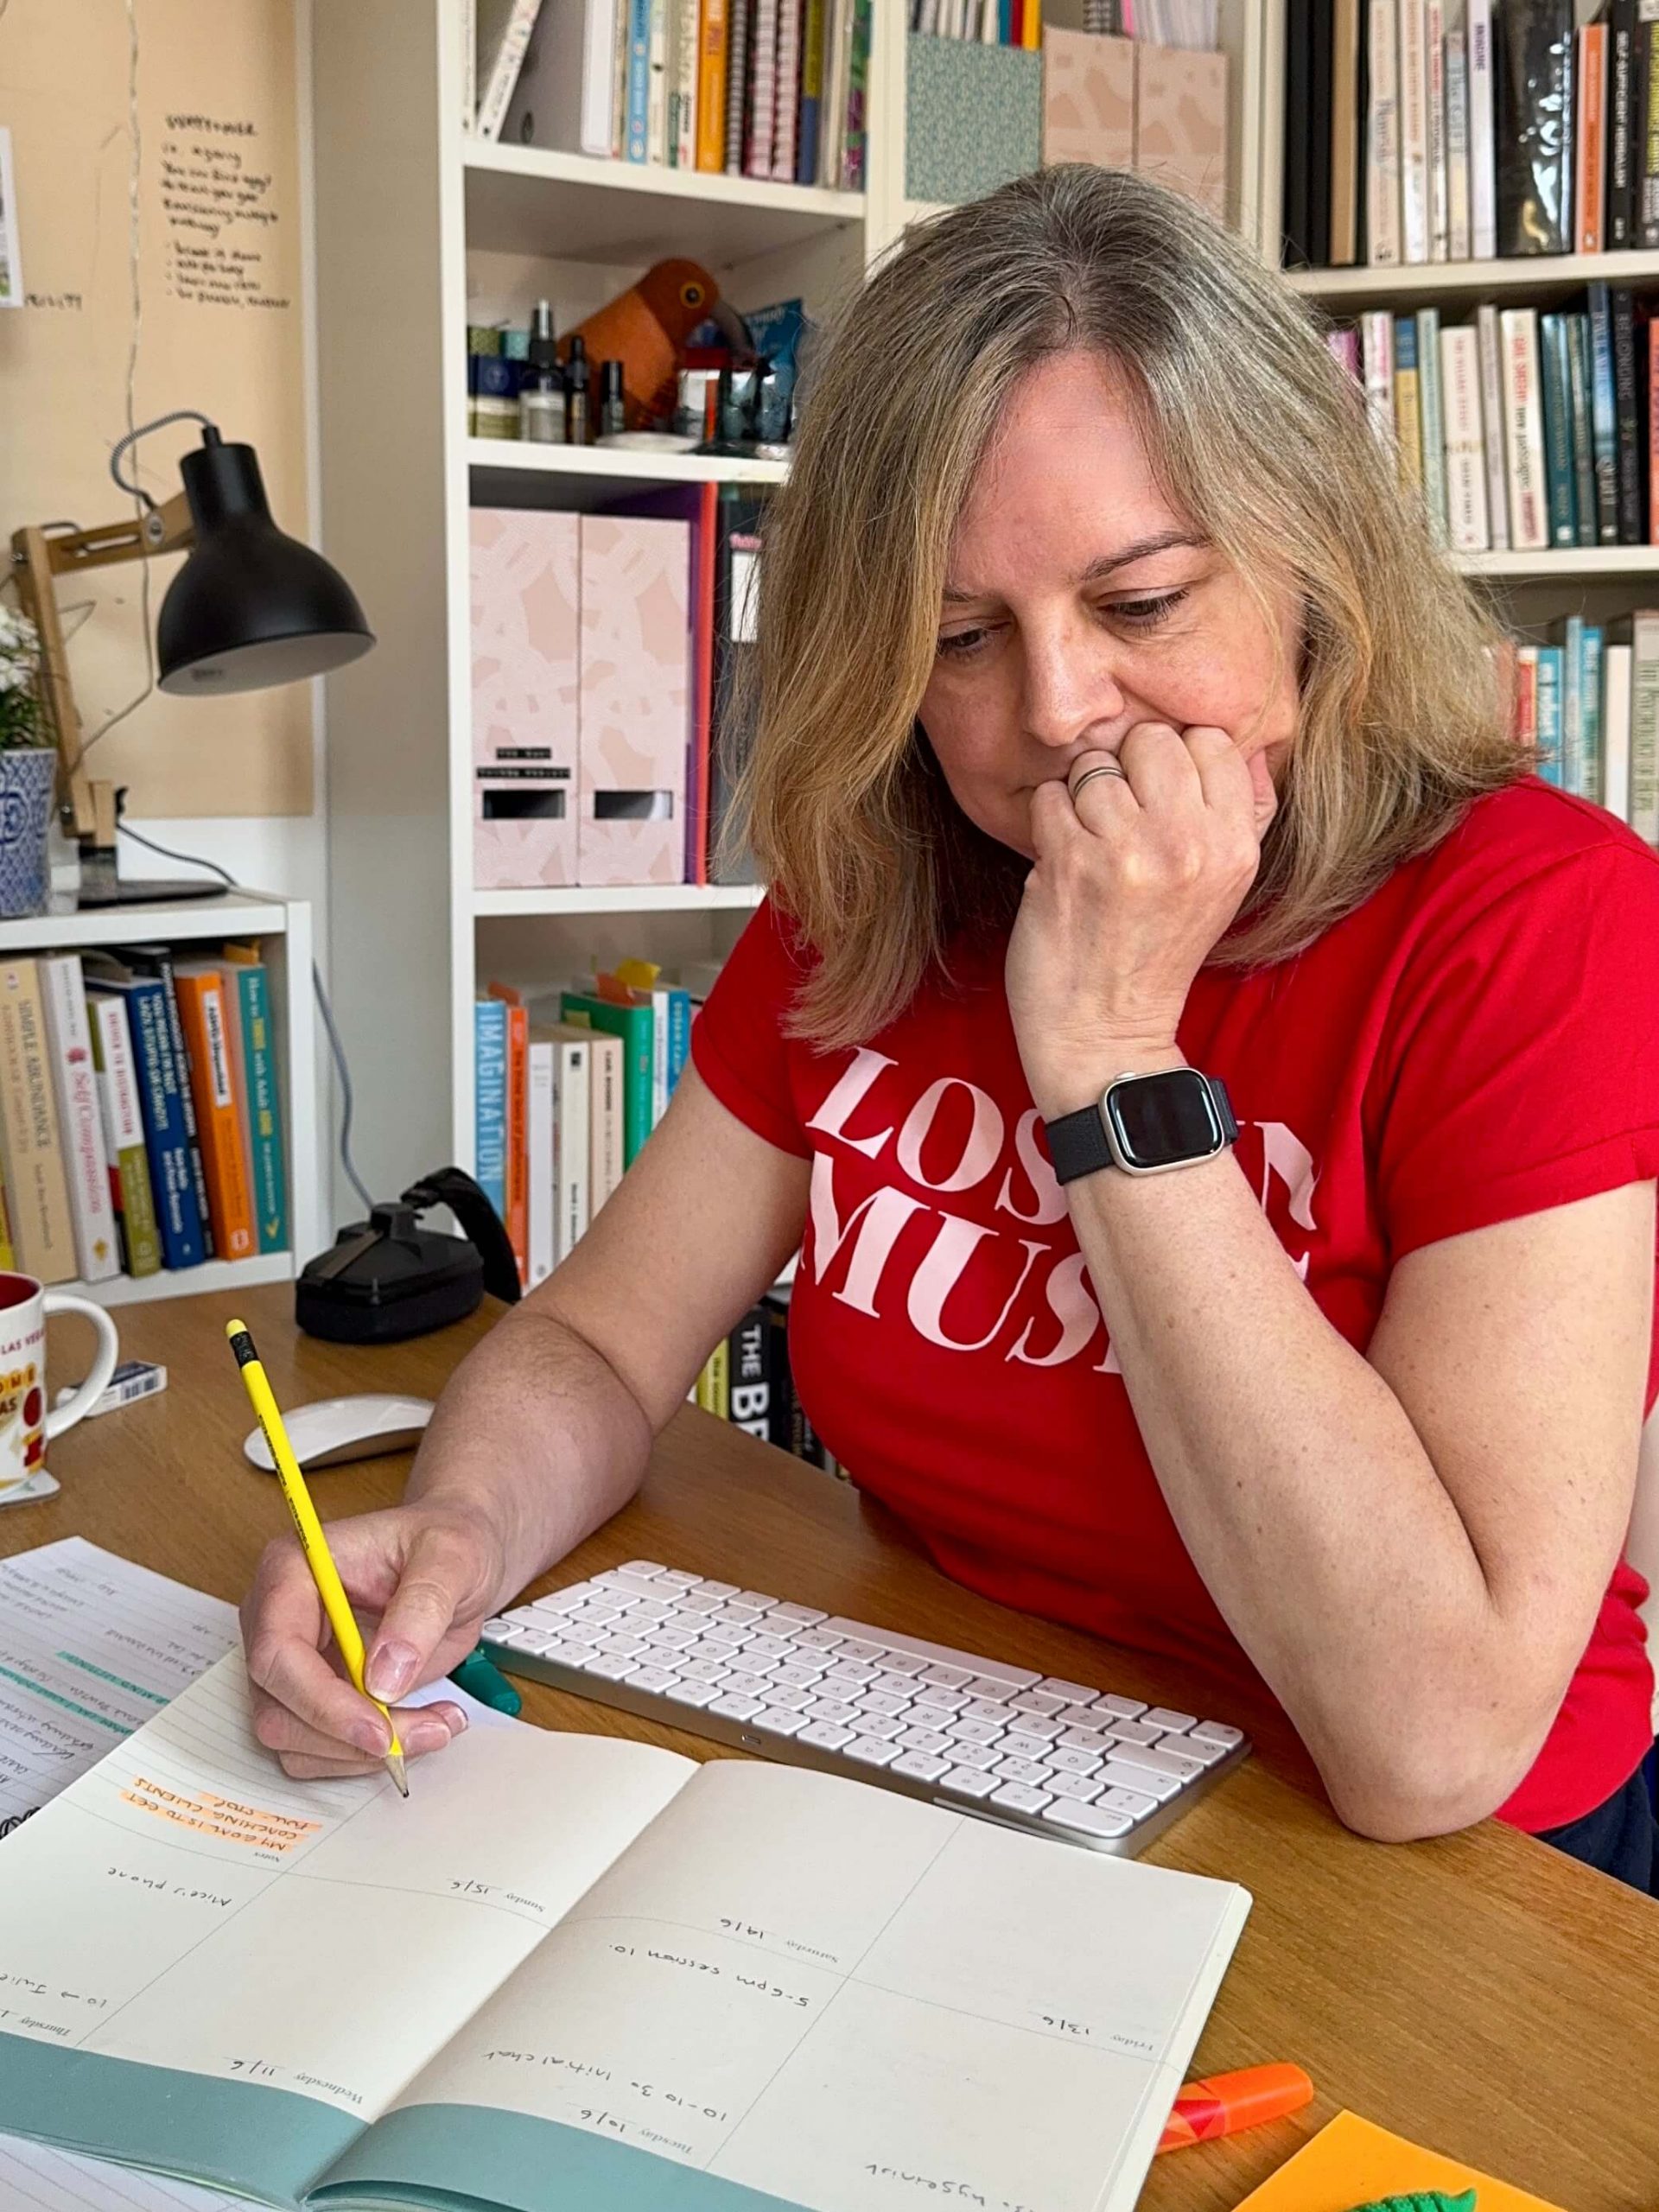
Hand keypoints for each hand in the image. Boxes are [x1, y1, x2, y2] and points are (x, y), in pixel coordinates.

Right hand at [240, 1499, 510, 1778]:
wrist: (459, 1558)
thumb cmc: (448, 1542)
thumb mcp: (452, 1558)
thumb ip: (421, 1610)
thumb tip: (383, 1680)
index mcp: (292, 1571)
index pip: (276, 1653)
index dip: (322, 1703)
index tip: (380, 1731)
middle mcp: (277, 1620)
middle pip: (279, 1709)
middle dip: (352, 1737)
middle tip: (429, 1731)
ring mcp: (292, 1663)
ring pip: (297, 1741)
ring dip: (364, 1754)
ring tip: (437, 1724)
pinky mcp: (313, 1695)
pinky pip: (321, 1749)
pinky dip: (367, 1755)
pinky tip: (422, 1724)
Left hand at [1006, 722, 1277, 1119]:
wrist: (1106, 1034)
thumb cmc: (1156, 956)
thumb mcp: (1222, 888)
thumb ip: (1233, 815)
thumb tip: (1233, 743)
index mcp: (1234, 845)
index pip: (1212, 741)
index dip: (1177, 760)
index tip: (1159, 798)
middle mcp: (1188, 842)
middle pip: (1152, 739)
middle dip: (1126, 769)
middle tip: (1118, 819)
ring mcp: (1128, 849)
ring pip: (1094, 764)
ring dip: (1080, 799)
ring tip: (1090, 846)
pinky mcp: (1070, 861)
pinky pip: (1049, 795)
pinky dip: (1047, 823)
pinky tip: (1062, 862)